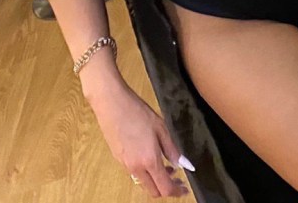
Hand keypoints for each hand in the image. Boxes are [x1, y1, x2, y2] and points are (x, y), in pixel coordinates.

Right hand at [89, 81, 190, 197]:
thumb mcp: (160, 127)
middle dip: (167, 189)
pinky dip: (146, 173)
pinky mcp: (119, 160)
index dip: (176, 191)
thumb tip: (181, 164)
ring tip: (167, 166)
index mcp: (149, 160)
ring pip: (143, 183)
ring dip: (156, 180)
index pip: (164, 188)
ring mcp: (125, 165)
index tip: (185, 189)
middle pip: (153, 191)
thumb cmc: (138, 112)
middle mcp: (136, 168)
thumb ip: (171, 148)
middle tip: (178, 179)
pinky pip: (135, 173)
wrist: (112, 105)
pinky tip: (151, 158)